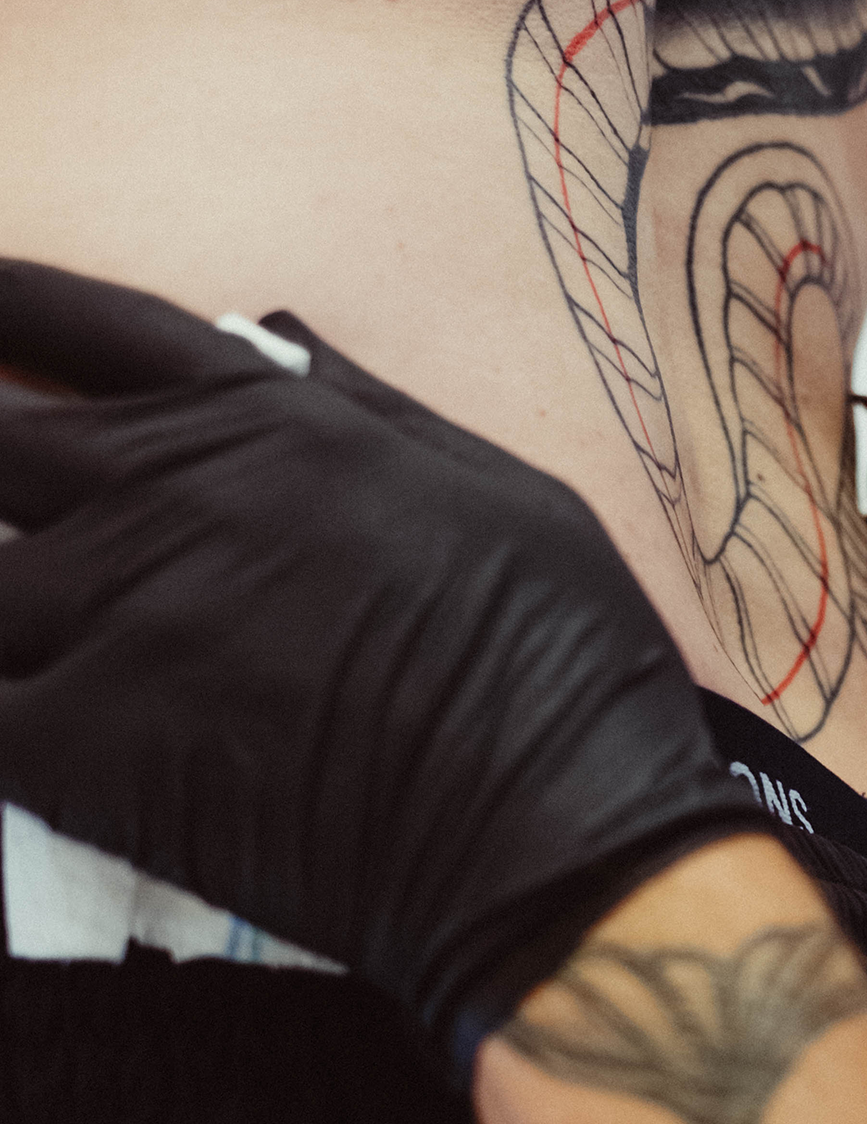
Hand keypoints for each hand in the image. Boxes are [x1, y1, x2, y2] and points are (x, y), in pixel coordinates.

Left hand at [0, 261, 768, 1074]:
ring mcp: (120, 614)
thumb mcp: (497, 483)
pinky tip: (26, 720)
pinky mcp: (79, 750)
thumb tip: (274, 332)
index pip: (102, 331)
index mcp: (279, 423)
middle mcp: (179, 494)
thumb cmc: (556, 648)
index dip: (13, 306)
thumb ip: (368, 405)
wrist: (550, 817)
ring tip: (28, 623)